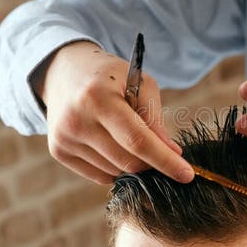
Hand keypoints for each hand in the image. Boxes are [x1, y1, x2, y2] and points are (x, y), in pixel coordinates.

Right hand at [34, 41, 194, 184]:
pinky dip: (116, 167)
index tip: (188, 175)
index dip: (165, 160)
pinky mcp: (58, 151)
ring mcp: (64, 138)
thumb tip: (172, 153)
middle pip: (127, 161)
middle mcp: (76, 120)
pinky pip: (100, 175)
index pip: (137, 140)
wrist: (64, 71)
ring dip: (134, 164)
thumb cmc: (110, 76)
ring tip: (133, 139)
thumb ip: (154, 118)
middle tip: (166, 154)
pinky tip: (114, 145)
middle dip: (153, 163)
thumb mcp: (139, 83)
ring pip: (115, 171)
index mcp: (98, 97)